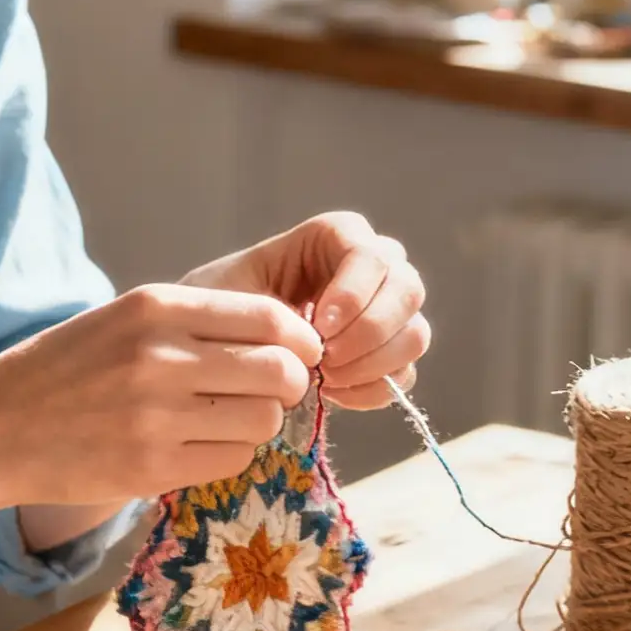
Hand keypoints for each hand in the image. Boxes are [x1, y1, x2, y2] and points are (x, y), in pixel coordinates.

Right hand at [0, 282, 324, 508]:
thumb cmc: (67, 368)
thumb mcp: (124, 319)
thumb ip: (197, 322)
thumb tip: (288, 339)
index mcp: (155, 307)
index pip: (269, 318)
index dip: (300, 341)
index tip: (299, 355)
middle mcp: (159, 355)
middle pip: (279, 372)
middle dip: (288, 386)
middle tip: (268, 393)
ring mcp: (154, 415)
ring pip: (262, 421)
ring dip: (257, 423)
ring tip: (223, 420)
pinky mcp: (150, 466)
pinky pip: (231, 460)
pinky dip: (229, 454)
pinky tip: (199, 446)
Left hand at [184, 211, 427, 410]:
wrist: (216, 340)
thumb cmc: (219, 305)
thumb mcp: (229, 293)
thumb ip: (270, 307)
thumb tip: (315, 339)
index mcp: (334, 236)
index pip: (371, 254)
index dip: (354, 293)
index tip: (320, 329)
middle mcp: (372, 267)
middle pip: (407, 289)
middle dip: (370, 332)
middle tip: (326, 361)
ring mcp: (387, 311)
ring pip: (414, 333)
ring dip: (374, 363)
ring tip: (326, 380)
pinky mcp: (388, 353)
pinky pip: (403, 374)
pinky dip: (372, 389)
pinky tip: (332, 394)